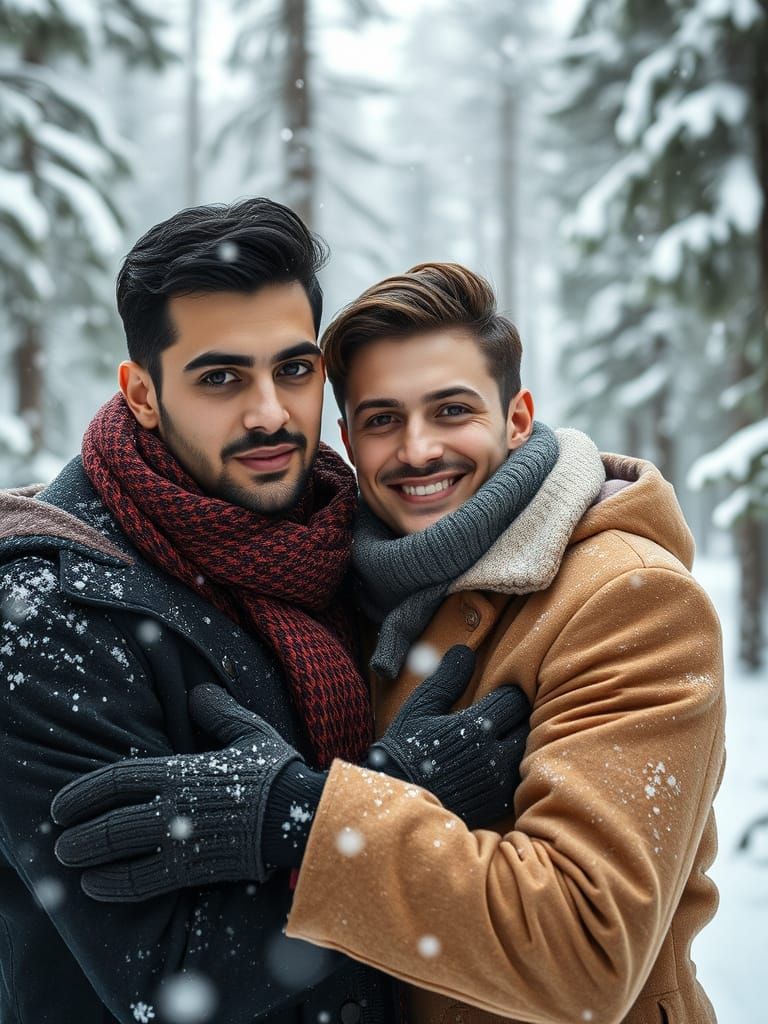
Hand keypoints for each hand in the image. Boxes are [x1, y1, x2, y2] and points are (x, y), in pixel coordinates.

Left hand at [51, 684, 302, 900]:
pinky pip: (143, 882)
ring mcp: (182, 841)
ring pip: (120, 853)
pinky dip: (114, 886)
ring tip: (71, 862)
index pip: (118, 780)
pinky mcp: (194, 869)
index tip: (61, 805)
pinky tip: (97, 887)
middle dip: (79, 832)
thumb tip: (198, 692)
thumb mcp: (249, 733)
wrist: (301, 816)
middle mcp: (174, 806)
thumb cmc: (276, 772)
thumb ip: (218, 712)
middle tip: (60, 840)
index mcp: (183, 771)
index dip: (83, 792)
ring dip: (89, 859)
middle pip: (111, 820)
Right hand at [366, 645, 529, 828]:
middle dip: (519, 717)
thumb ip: (446, 679)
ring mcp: (499, 783)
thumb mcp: (420, 708)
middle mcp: (493, 757)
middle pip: (529, 725)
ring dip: (520, 741)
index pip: (514, 699)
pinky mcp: (498, 804)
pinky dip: (516, 766)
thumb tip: (466, 651)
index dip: (508, 693)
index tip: (498, 694)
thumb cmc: (406, 748)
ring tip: (505, 736)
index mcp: (476, 728)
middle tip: (505, 714)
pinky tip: (498, 762)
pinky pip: (522, 778)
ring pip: (530, 752)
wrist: (398, 799)